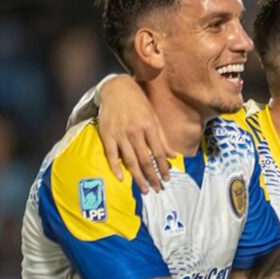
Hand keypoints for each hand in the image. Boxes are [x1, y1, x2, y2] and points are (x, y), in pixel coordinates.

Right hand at [98, 75, 173, 193]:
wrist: (116, 88)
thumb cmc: (138, 103)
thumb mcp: (154, 118)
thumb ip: (162, 138)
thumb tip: (173, 157)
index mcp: (149, 127)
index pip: (159, 153)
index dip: (164, 168)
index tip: (167, 180)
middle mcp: (135, 132)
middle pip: (145, 160)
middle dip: (152, 177)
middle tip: (157, 190)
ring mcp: (120, 134)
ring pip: (130, 160)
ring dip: (138, 177)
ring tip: (144, 189)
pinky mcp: (106, 134)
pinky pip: (111, 154)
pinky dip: (116, 167)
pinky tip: (121, 178)